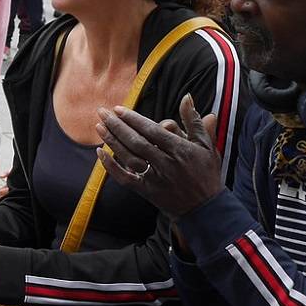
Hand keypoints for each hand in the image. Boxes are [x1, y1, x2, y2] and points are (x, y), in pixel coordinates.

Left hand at [96, 94, 222, 216]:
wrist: (206, 208)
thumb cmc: (206, 173)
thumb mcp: (206, 146)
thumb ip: (194, 121)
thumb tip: (187, 96)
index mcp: (181, 150)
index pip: (152, 131)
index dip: (133, 119)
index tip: (118, 108)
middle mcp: (167, 164)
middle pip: (137, 142)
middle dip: (117, 126)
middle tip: (102, 112)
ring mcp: (156, 179)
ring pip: (129, 158)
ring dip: (112, 142)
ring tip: (99, 126)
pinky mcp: (147, 192)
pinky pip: (126, 179)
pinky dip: (111, 167)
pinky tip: (99, 153)